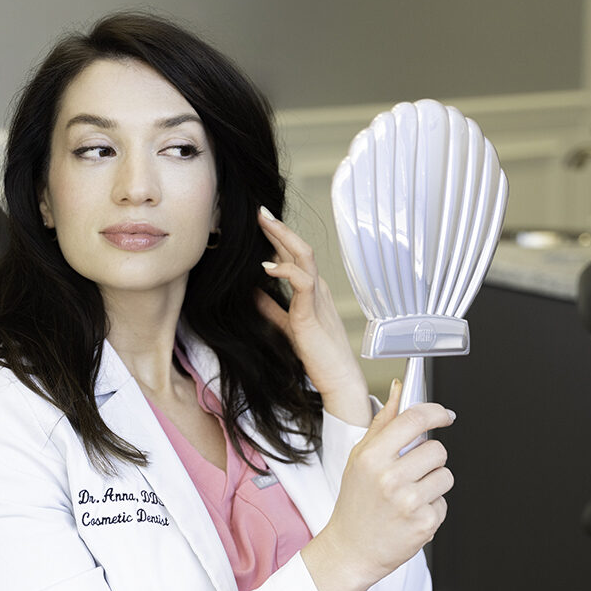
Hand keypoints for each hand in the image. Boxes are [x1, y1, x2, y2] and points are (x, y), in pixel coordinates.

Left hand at [256, 206, 370, 425]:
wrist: (338, 379)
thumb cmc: (317, 356)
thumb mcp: (286, 325)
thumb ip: (270, 307)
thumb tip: (252, 291)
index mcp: (312, 290)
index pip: (294, 255)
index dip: (277, 237)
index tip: (259, 223)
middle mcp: (317, 288)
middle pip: (299, 248)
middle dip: (278, 228)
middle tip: (259, 211)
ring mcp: (317, 297)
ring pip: (303, 256)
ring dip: (283, 238)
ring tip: (264, 224)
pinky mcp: (312, 312)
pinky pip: (302, 281)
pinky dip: (285, 270)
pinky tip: (266, 267)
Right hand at [301, 379, 454, 590]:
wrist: (351, 550)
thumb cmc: (355, 502)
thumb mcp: (360, 458)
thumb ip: (383, 422)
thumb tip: (399, 390)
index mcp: (372, 457)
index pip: (413, 420)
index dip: (435, 412)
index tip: (443, 414)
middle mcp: (390, 478)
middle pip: (437, 449)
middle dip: (430, 456)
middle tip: (413, 469)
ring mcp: (409, 502)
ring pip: (446, 474)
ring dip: (434, 480)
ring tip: (411, 492)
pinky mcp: (425, 524)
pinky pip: (444, 501)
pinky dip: (432, 505)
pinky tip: (411, 511)